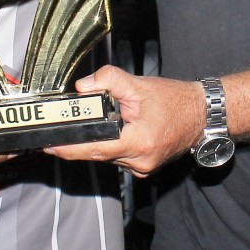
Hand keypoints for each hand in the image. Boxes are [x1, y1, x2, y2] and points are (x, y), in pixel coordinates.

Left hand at [43, 66, 204, 177]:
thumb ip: (109, 80)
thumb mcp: (140, 85)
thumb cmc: (176, 101)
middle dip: (79, 141)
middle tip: (58, 129)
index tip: (48, 146)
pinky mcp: (143, 168)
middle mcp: (139, 162)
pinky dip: (110, 145)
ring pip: (106, 157)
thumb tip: (82, 86)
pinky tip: (112, 131)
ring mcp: (142, 168)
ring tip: (88, 124)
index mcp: (138, 143)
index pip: (94, 149)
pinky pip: (117, 158)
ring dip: (95, 142)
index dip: (68, 148)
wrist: (201, 115)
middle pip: (97, 153)